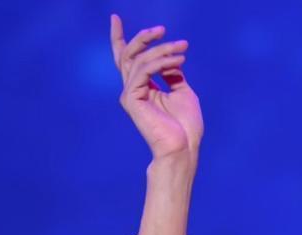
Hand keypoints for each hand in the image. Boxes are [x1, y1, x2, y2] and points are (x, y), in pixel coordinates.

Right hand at [110, 14, 202, 161]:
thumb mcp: (183, 93)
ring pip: (139, 59)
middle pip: (128, 54)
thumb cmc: (186, 127)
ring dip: (163, 50)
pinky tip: (178, 61)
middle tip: (162, 29)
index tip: (115, 18)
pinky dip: (161, 62)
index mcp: (142, 88)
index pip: (127, 59)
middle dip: (143, 38)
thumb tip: (170, 59)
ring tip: (182, 49)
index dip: (120, 38)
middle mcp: (132, 89)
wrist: (183, 149)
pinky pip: (144, 70)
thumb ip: (173, 75)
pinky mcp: (132, 98)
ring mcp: (130, 94)